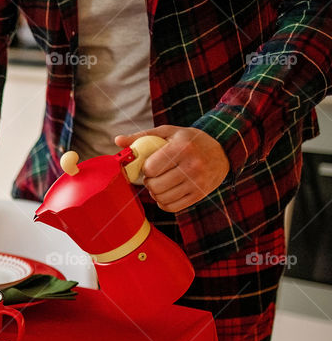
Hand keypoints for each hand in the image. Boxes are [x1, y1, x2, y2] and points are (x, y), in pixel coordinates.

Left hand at [115, 126, 229, 212]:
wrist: (222, 151)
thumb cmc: (189, 141)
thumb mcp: (168, 133)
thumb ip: (142, 137)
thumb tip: (117, 141)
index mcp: (182, 148)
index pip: (150, 168)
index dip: (145, 168)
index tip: (150, 164)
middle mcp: (192, 166)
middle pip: (154, 185)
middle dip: (149, 181)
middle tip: (154, 175)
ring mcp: (197, 183)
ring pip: (161, 198)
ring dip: (155, 192)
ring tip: (160, 182)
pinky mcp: (199, 195)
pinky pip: (171, 207)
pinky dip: (163, 202)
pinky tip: (167, 192)